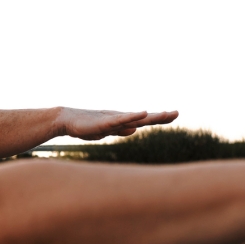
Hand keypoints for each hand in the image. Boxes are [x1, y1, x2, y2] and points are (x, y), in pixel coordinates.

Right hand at [55, 108, 178, 140]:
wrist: (67, 120)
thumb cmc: (85, 126)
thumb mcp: (106, 130)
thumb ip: (120, 129)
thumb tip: (134, 130)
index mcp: (122, 121)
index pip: (144, 120)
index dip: (159, 118)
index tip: (174, 114)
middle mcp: (120, 119)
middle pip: (144, 118)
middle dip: (161, 116)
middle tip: (177, 113)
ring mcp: (113, 120)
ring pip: (136, 118)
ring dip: (151, 117)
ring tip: (166, 114)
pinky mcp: (104, 122)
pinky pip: (121, 119)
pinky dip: (133, 116)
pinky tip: (143, 113)